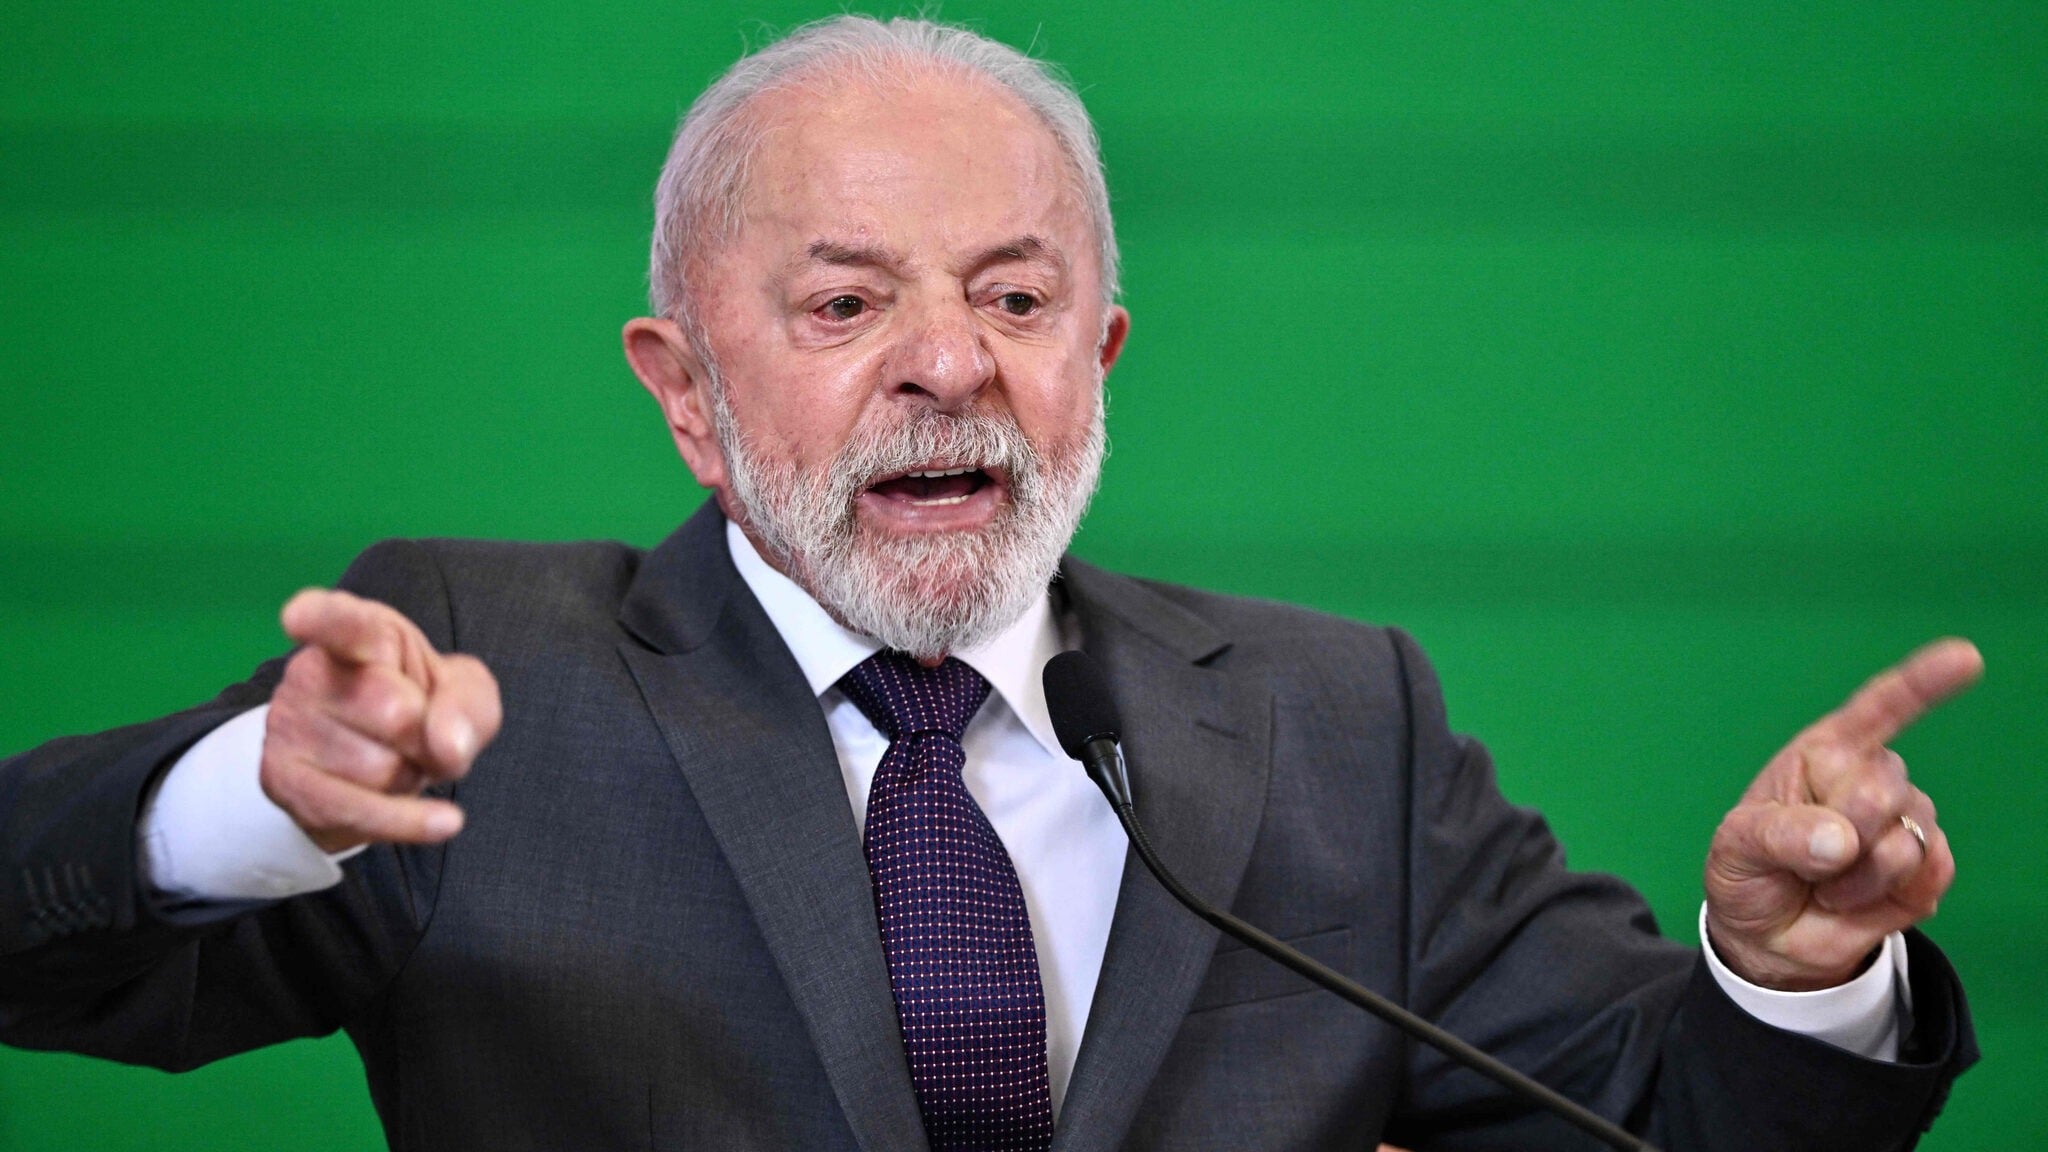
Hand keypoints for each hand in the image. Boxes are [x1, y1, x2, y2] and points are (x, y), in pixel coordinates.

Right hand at [260, 588, 501, 853]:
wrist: (379, 761)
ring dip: (410, 776)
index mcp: (361, 634)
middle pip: (394, 711)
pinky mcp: (281, 779)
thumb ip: (467, 706)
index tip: (300, 617)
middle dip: (426, 736)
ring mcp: (288, 725)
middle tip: (419, 734)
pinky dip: (407, 822)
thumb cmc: (425, 709)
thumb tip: (445, 744)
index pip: (341, 622)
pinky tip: (443, 822)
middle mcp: (311, 671)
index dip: (322, 618)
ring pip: (379, 768)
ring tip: (397, 760)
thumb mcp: (466, 695)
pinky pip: (355, 811)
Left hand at [1704, 638, 1981, 989]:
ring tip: (1824, 882)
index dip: (1923, 682)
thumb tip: (1841, 840)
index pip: (1880, 708)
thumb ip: (1780, 835)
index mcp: (1824, 753)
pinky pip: (1928, 875)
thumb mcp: (1738, 847)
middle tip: (1807, 858)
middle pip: (1881, 790)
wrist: (1770, 935)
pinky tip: (1856, 897)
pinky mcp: (1929, 866)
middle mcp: (1873, 778)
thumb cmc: (1751, 872)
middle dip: (1841, 834)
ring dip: (1856, 878)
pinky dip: (1885, 897)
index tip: (1965, 658)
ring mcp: (1906, 820)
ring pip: (1903, 842)